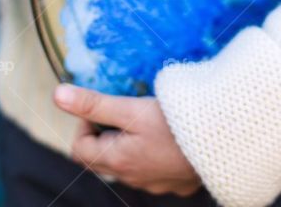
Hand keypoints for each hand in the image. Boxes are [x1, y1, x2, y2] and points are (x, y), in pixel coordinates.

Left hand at [53, 84, 201, 196]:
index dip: (86, 123)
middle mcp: (133, 179)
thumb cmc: (177, 123)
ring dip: (130, 144)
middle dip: (106, 133)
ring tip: (149, 121)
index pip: (79, 148)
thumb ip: (94, 104)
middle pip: (102, 158)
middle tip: (126, 111)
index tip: (106, 107)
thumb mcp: (131, 109)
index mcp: (117, 161)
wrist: (223, 142)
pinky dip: (154, 154)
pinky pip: (155, 170)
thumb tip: (57, 96)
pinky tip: (170, 137)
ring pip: (128, 165)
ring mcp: (156, 184)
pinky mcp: (177, 183)